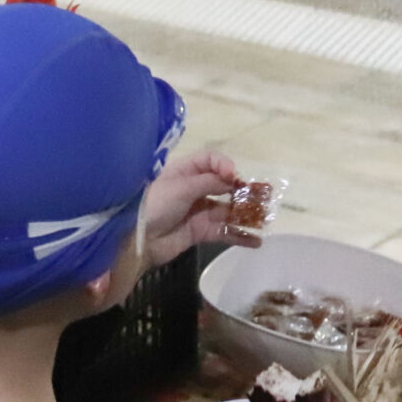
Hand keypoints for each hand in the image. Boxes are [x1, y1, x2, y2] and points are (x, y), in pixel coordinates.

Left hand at [140, 148, 255, 267]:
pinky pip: (224, 232)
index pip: (210, 160)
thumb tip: (231, 180)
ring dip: (246, 214)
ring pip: (228, 210)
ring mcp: (198, 211)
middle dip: (241, 190)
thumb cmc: (155, 205)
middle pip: (223, 185)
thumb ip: (208, 182)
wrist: (137, 239)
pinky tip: (256, 241)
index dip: (224, 165)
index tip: (233, 176)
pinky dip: (240, 236)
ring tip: (264, 219)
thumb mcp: (181, 187)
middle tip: (261, 197)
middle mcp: (194, 189)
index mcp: (185, 171)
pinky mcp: (200, 232)